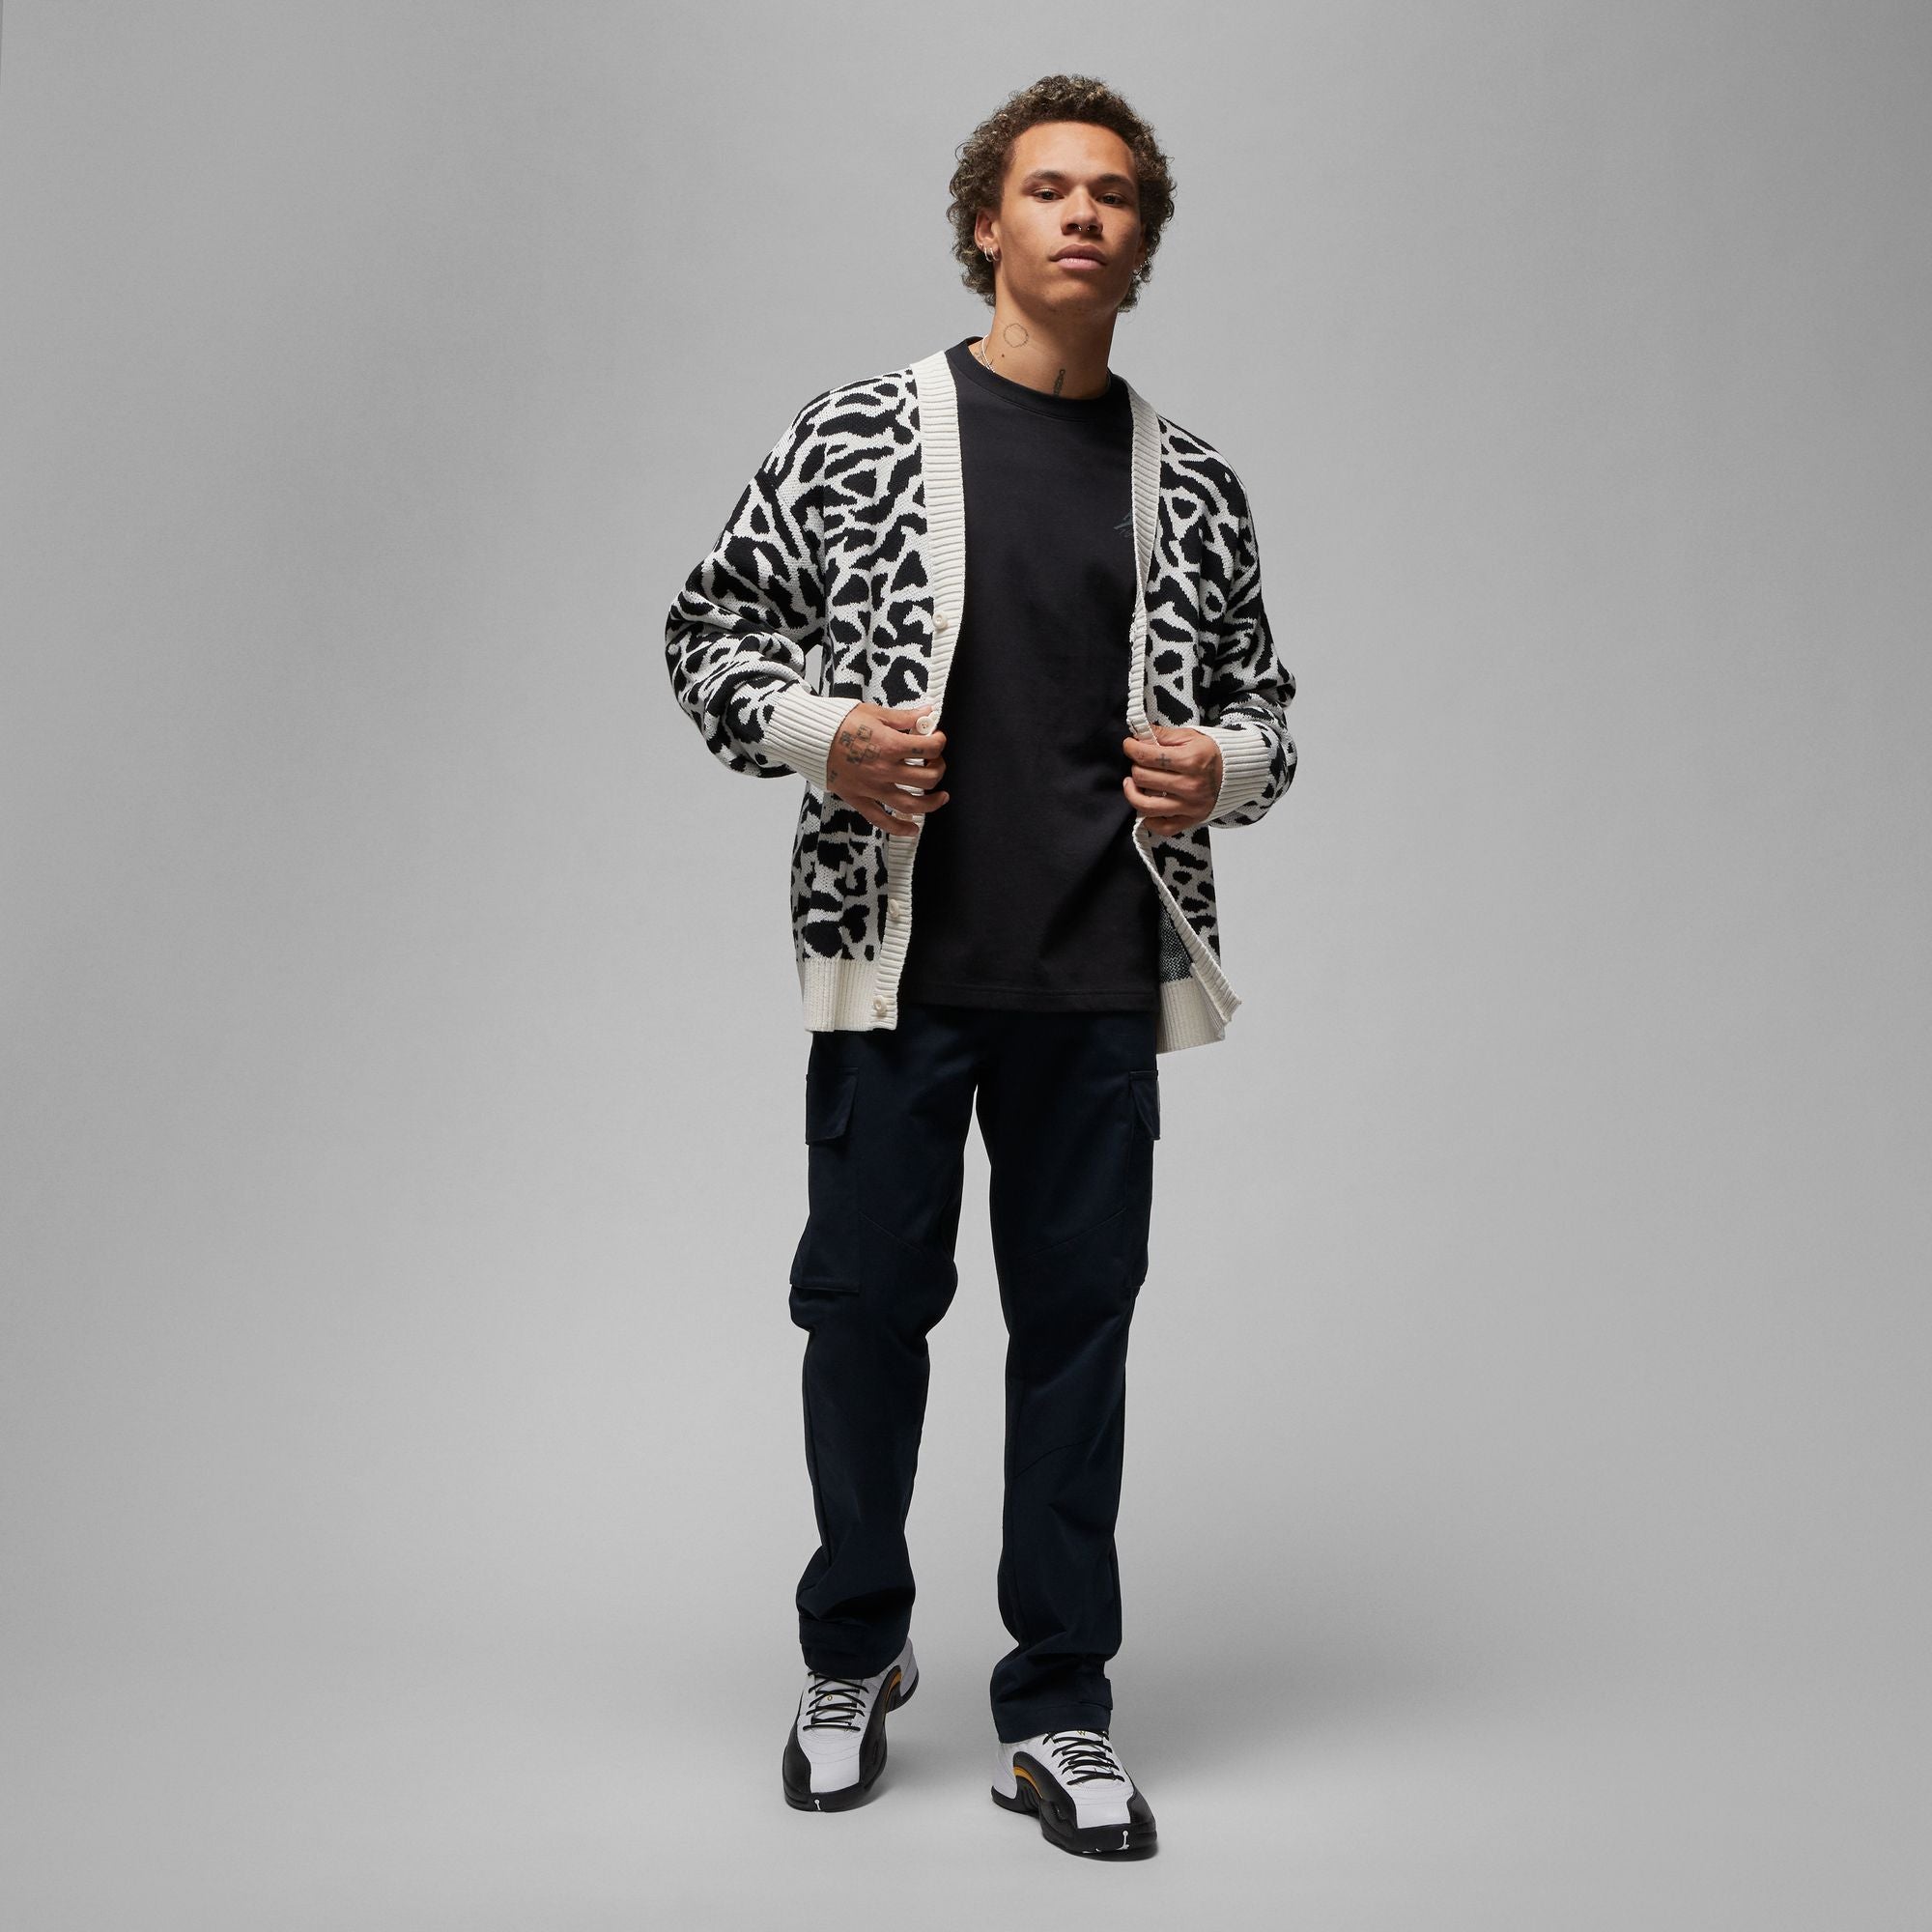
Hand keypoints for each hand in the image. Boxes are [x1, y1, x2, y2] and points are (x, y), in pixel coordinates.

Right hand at [827, 703, 949, 837]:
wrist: (808, 737)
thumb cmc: (838, 722)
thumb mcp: (875, 713)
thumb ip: (904, 717)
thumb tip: (927, 712)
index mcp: (890, 745)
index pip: (929, 748)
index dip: (939, 742)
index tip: (936, 739)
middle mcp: (884, 770)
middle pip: (927, 778)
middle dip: (938, 768)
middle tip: (935, 762)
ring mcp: (872, 788)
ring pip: (911, 804)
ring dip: (931, 803)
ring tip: (940, 797)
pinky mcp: (858, 799)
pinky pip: (882, 820)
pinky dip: (899, 828)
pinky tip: (913, 829)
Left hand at [1122, 726, 1221, 836]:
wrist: (1240, 772)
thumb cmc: (1213, 752)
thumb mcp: (1192, 736)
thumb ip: (1164, 735)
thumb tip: (1139, 735)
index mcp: (1190, 760)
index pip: (1147, 756)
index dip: (1131, 748)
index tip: (1129, 745)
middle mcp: (1190, 785)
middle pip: (1143, 778)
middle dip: (1135, 767)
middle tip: (1140, 763)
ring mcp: (1190, 806)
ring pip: (1146, 806)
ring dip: (1133, 793)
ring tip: (1133, 784)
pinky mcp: (1192, 820)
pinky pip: (1162, 827)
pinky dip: (1149, 819)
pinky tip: (1147, 806)